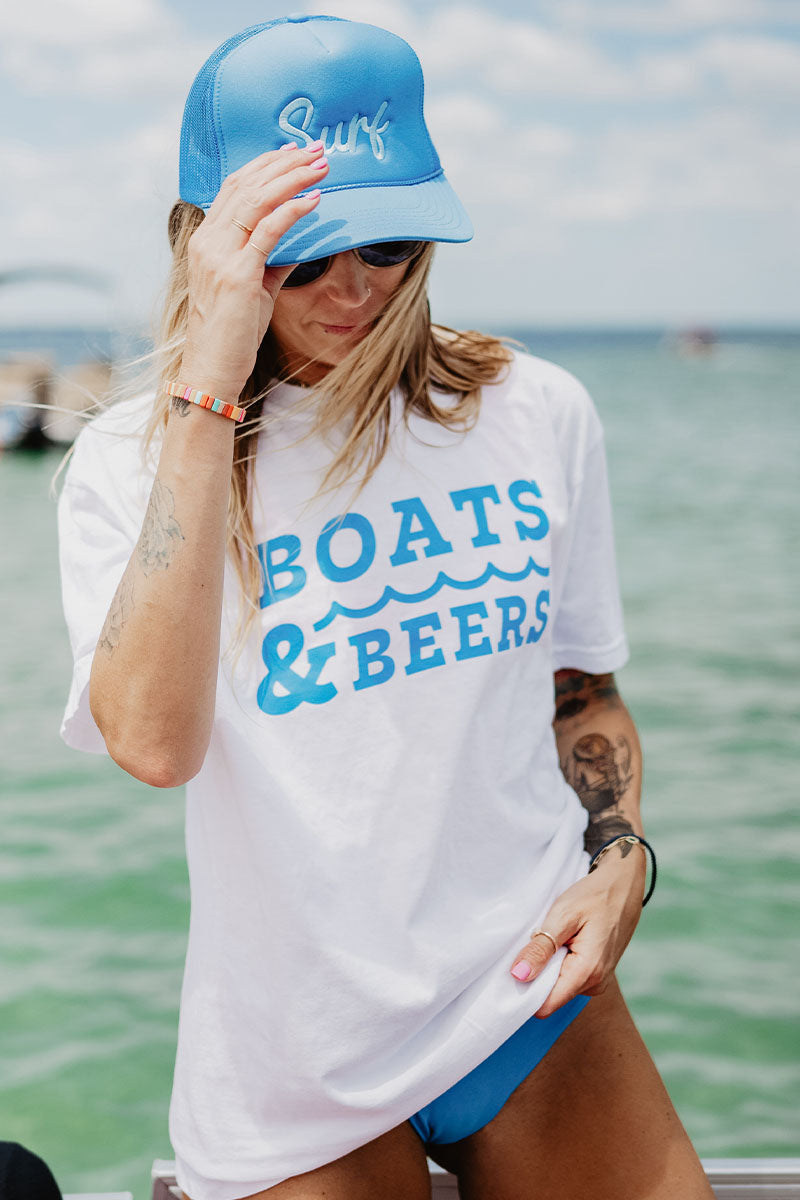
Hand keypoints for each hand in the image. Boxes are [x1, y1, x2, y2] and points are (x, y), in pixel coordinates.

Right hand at [180, 142, 329, 398]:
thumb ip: (271, 261)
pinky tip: (314, 200)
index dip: (264, 166)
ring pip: (256, 200)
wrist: (213, 368)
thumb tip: (300, 242)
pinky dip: (292, 210)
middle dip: (284, 163)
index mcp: (207, 240)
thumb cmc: (233, 333)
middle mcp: (208, 241)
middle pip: (246, 185)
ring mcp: (219, 255)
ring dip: (292, 177)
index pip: (234, 188)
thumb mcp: (255, 289)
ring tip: (321, 166)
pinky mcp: (237, 274)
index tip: (293, 152)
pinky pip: (268, 231)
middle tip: (316, 149)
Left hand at [509, 844, 646, 1017]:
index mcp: (587, 972)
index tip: (510, 971)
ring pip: (558, 987)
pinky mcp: (597, 974)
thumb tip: (518, 976)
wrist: (623, 885)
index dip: (524, 993)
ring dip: (547, 967)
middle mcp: (595, 984)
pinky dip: (558, 962)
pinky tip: (560, 942)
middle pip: (550, 997)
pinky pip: (568, 977)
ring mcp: (598, 981)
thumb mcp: (563, 916)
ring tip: (549, 938)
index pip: (546, 1005)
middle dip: (535, 976)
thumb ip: (541, 948)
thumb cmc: (594, 896)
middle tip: (531, 945)